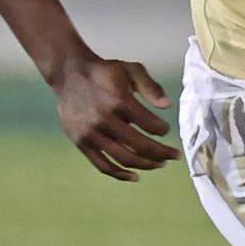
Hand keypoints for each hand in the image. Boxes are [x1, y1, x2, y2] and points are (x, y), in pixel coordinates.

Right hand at [53, 57, 179, 181]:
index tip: (166, 130)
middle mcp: (104, 119)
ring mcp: (91, 134)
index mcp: (119, 101)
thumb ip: (150, 87)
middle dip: (162, 153)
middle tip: (174, 155)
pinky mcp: (81, 143)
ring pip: (124, 159)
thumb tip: (166, 105)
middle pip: (140, 146)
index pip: (151, 125)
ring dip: (146, 165)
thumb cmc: (105, 72)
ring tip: (160, 164)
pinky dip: (121, 174)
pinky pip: (103, 165)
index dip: (163, 130)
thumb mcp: (130, 69)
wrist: (70, 74)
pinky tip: (136, 176)